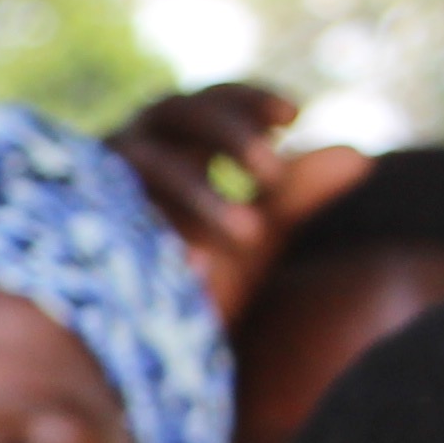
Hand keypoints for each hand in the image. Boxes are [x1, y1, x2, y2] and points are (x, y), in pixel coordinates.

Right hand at [111, 84, 374, 319]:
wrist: (137, 340)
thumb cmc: (196, 270)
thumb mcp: (258, 232)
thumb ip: (299, 193)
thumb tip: (362, 157)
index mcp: (175, 142)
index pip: (212, 102)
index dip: (248, 102)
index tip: (294, 116)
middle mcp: (133, 152)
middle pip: (179, 114)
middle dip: (228, 137)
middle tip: (274, 173)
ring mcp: (100, 188)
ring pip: (149, 168)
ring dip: (201, 195)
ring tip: (253, 233)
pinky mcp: (81, 231)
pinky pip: (118, 224)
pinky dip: (159, 242)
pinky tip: (196, 270)